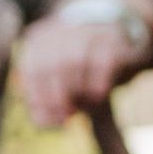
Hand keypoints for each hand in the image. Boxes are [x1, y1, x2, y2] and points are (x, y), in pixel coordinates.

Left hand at [19, 0, 152, 127]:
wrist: (120, 33)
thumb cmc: (85, 67)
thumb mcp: (63, 82)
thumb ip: (50, 104)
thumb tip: (43, 124)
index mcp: (40, 40)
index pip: (32, 70)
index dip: (39, 98)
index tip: (52, 119)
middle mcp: (61, 29)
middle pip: (50, 66)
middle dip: (57, 97)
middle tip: (69, 116)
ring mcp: (88, 31)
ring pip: (74, 63)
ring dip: (79, 92)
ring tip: (86, 106)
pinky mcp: (113, 40)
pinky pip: (102, 64)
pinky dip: (98, 86)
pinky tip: (100, 96)